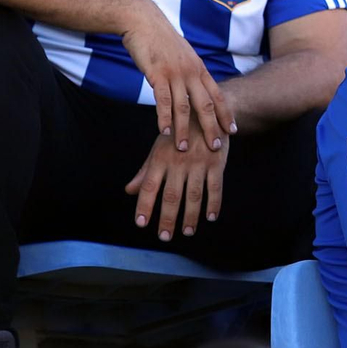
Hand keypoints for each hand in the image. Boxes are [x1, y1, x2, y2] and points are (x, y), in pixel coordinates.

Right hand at [121, 0, 234, 154]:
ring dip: (184, 130)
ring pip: (183, 107)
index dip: (226, 114)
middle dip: (211, 128)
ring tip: (183, 148)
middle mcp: (191, 72)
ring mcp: (175, 73)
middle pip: (206, 105)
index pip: (218, 95)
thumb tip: (195, 88)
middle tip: (216, 147)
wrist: (144, 21)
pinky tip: (164, 132)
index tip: (233, 130)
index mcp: (200, 69)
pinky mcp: (157, 74)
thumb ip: (190, 73)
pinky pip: (163, 100)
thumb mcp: (183, 56)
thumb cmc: (162, 40)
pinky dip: (164, 118)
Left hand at [125, 123, 227, 240]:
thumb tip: (129, 191)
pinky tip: (210, 217)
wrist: (206, 111)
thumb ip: (145, 171)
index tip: (141, 223)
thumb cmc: (178, 133)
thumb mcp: (159, 147)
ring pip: (194, 195)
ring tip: (187, 232)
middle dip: (167, 218)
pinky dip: (214, 203)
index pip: (149, 186)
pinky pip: (215, 187)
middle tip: (164, 236)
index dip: (144, 205)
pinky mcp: (217, 162)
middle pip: (171, 195)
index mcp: (161, 158)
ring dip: (190, 216)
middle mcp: (178, 161)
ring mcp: (199, 162)